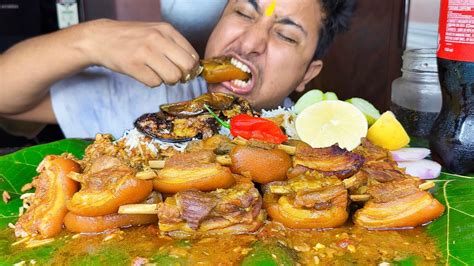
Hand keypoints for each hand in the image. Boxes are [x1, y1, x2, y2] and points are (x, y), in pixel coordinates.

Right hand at [82, 19, 198, 86]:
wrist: (101, 38)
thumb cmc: (132, 38)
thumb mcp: (156, 32)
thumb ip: (175, 46)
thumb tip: (193, 67)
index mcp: (166, 30)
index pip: (192, 55)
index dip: (191, 68)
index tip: (183, 70)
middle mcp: (157, 38)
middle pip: (186, 67)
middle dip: (182, 76)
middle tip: (173, 75)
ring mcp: (145, 52)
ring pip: (173, 77)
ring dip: (167, 81)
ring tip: (158, 74)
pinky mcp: (133, 65)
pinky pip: (155, 83)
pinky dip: (152, 82)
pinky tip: (144, 73)